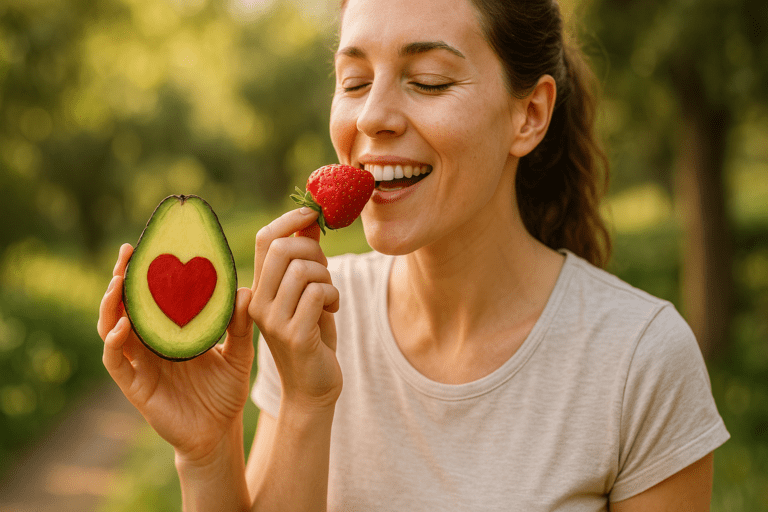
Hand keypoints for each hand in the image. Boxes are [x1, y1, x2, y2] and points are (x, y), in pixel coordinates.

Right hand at [97, 243, 254, 462]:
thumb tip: (246, 289)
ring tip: (119, 282)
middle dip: (122, 278)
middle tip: (128, 253)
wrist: (219, 433)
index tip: (149, 244)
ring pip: (112, 328)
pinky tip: (125, 326)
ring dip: (111, 304)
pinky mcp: (135, 387)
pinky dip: (115, 342)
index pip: (153, 295)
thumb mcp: (239, 354)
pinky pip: (116, 361)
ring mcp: (140, 364)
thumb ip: (241, 326)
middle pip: (126, 305)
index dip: (147, 272)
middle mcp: (151, 344)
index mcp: (172, 331)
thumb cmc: (225, 393)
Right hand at [248, 208, 342, 410]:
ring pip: (304, 270)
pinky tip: (332, 310)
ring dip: (328, 278)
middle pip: (284, 248)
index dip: (289, 219)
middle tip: (325, 273)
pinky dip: (333, 295)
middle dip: (314, 250)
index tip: (312, 212)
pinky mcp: (293, 335)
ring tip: (329, 297)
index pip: (264, 239)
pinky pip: (318, 293)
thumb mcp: (307, 292)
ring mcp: (272, 320)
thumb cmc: (313, 336)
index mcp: (257, 289)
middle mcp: (257, 303)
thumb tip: (310, 219)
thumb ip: (306, 259)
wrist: (312, 388)